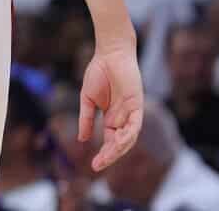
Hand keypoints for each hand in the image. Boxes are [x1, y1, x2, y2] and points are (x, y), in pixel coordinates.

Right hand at [78, 42, 143, 170]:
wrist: (109, 54)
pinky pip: (135, 125)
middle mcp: (123, 118)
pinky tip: (118, 142)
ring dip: (118, 149)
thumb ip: (86, 119)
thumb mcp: (87, 99)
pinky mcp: (137, 105)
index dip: (104, 154)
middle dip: (110, 156)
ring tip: (106, 157)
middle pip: (120, 143)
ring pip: (128, 138)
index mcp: (112, 118)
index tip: (93, 166)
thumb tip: (81, 140)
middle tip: (97, 166)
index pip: (109, 141)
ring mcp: (131, 113)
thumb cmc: (98, 73)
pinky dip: (128, 135)